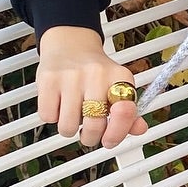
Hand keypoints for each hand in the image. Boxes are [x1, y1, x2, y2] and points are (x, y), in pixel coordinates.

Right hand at [36, 26, 147, 150]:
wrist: (70, 45)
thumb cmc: (95, 73)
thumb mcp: (118, 86)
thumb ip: (129, 112)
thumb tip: (139, 129)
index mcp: (121, 77)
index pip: (125, 112)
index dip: (117, 133)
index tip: (109, 140)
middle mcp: (97, 74)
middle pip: (94, 126)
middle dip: (90, 137)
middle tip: (88, 132)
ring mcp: (72, 76)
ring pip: (68, 126)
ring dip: (69, 129)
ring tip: (73, 115)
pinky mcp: (49, 79)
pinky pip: (48, 117)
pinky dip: (52, 117)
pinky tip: (59, 104)